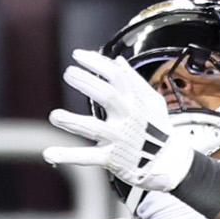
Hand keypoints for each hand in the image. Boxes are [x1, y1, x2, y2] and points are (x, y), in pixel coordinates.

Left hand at [44, 49, 199, 189]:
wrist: (170, 163)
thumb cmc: (160, 131)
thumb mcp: (153, 102)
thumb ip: (134, 81)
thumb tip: (118, 61)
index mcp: (135, 102)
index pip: (116, 75)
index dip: (96, 62)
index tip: (78, 55)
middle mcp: (127, 118)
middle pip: (105, 95)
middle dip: (86, 82)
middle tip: (68, 74)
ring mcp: (119, 138)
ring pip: (94, 128)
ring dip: (73, 122)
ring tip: (54, 116)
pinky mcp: (112, 158)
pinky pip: (88, 157)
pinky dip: (68, 156)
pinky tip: (49, 154)